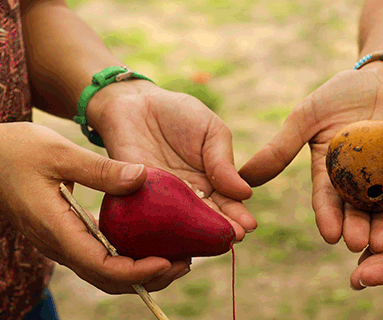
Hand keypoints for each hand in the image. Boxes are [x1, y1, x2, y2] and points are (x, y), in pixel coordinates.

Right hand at [0, 122, 189, 293]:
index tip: (168, 261)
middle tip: (184, 264)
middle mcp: (60, 244)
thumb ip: (100, 170)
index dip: (137, 271)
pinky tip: (150, 243)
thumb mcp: (60, 153)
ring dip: (141, 272)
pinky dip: (128, 258)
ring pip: (105, 273)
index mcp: (57, 230)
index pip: (101, 266)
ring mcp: (62, 242)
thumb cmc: (16, 151)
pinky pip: (100, 257)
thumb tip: (142, 177)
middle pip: (108, 279)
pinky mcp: (66, 235)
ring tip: (176, 259)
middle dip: (148, 278)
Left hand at [87, 80, 256, 239]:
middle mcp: (188, 196)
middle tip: (234, 238)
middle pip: (206, 218)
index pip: (227, 204)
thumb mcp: (211, 131)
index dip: (237, 215)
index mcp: (211, 182)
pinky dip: (160, 226)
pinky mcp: (134, 196)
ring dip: (195, 233)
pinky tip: (173, 238)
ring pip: (181, 221)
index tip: (248, 225)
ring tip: (210, 241)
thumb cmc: (179, 114)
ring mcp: (162, 198)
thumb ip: (224, 160)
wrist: (135, 103)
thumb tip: (245, 192)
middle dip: (220, 229)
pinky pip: (149, 214)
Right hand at [239, 62, 382, 252]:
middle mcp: (359, 179)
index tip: (330, 233)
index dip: (328, 216)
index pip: (327, 198)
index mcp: (330, 170)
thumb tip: (243, 176)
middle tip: (356, 243)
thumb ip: (280, 147)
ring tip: (382, 241)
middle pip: (356, 209)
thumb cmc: (344, 92)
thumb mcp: (307, 116)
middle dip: (356, 228)